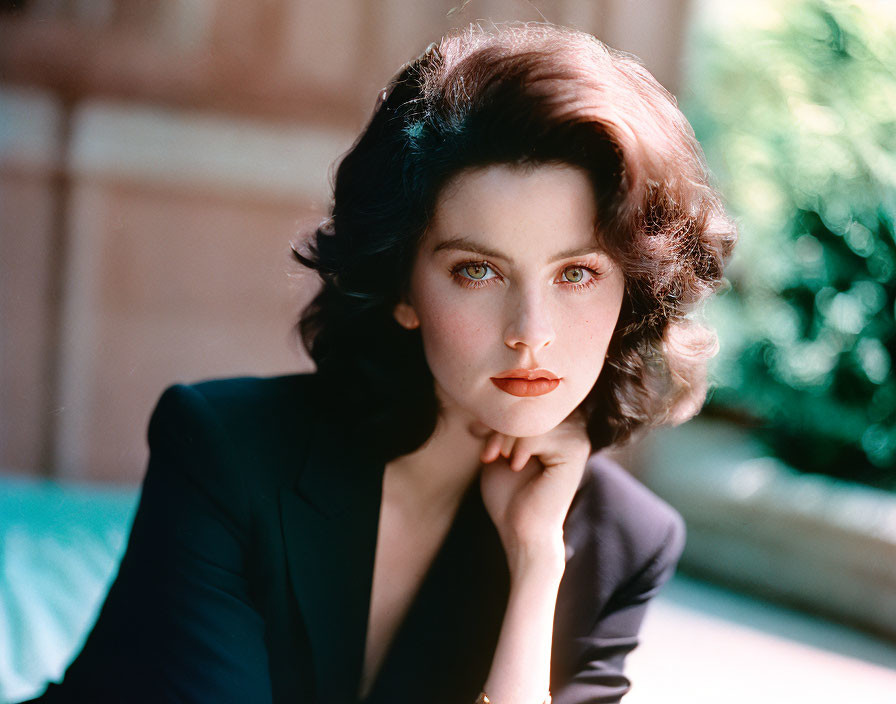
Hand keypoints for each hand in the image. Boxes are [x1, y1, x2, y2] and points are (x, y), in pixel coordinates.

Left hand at [472, 410, 590, 571]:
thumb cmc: (509, 494)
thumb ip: (500, 421)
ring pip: (532, 415)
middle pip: (528, 403)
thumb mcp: (498, 449)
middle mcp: (570, 426)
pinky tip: (515, 465)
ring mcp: (576, 436)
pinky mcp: (576, 450)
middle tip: (488, 449)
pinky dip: (520, 446)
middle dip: (499, 422)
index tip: (476, 431)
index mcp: (554, 424)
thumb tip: (488, 390)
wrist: (520, 531)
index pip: (522, 398)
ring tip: (497, 457)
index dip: (496, 411)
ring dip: (506, 435)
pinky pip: (540, 431)